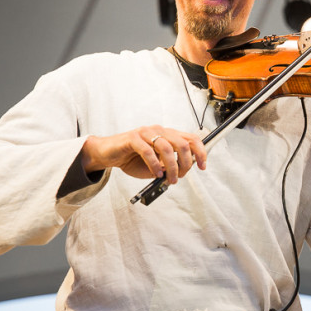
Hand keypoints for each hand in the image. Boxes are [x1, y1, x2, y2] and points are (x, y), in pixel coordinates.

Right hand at [80, 127, 207, 183]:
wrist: (108, 154)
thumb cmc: (132, 159)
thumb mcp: (155, 165)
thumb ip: (168, 166)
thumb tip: (181, 172)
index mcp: (167, 135)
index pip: (191, 139)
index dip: (200, 152)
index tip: (202, 166)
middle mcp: (159, 130)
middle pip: (182, 144)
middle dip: (185, 163)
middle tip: (180, 177)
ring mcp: (145, 133)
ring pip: (167, 148)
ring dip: (171, 167)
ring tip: (168, 180)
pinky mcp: (132, 138)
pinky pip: (148, 151)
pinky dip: (154, 165)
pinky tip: (155, 173)